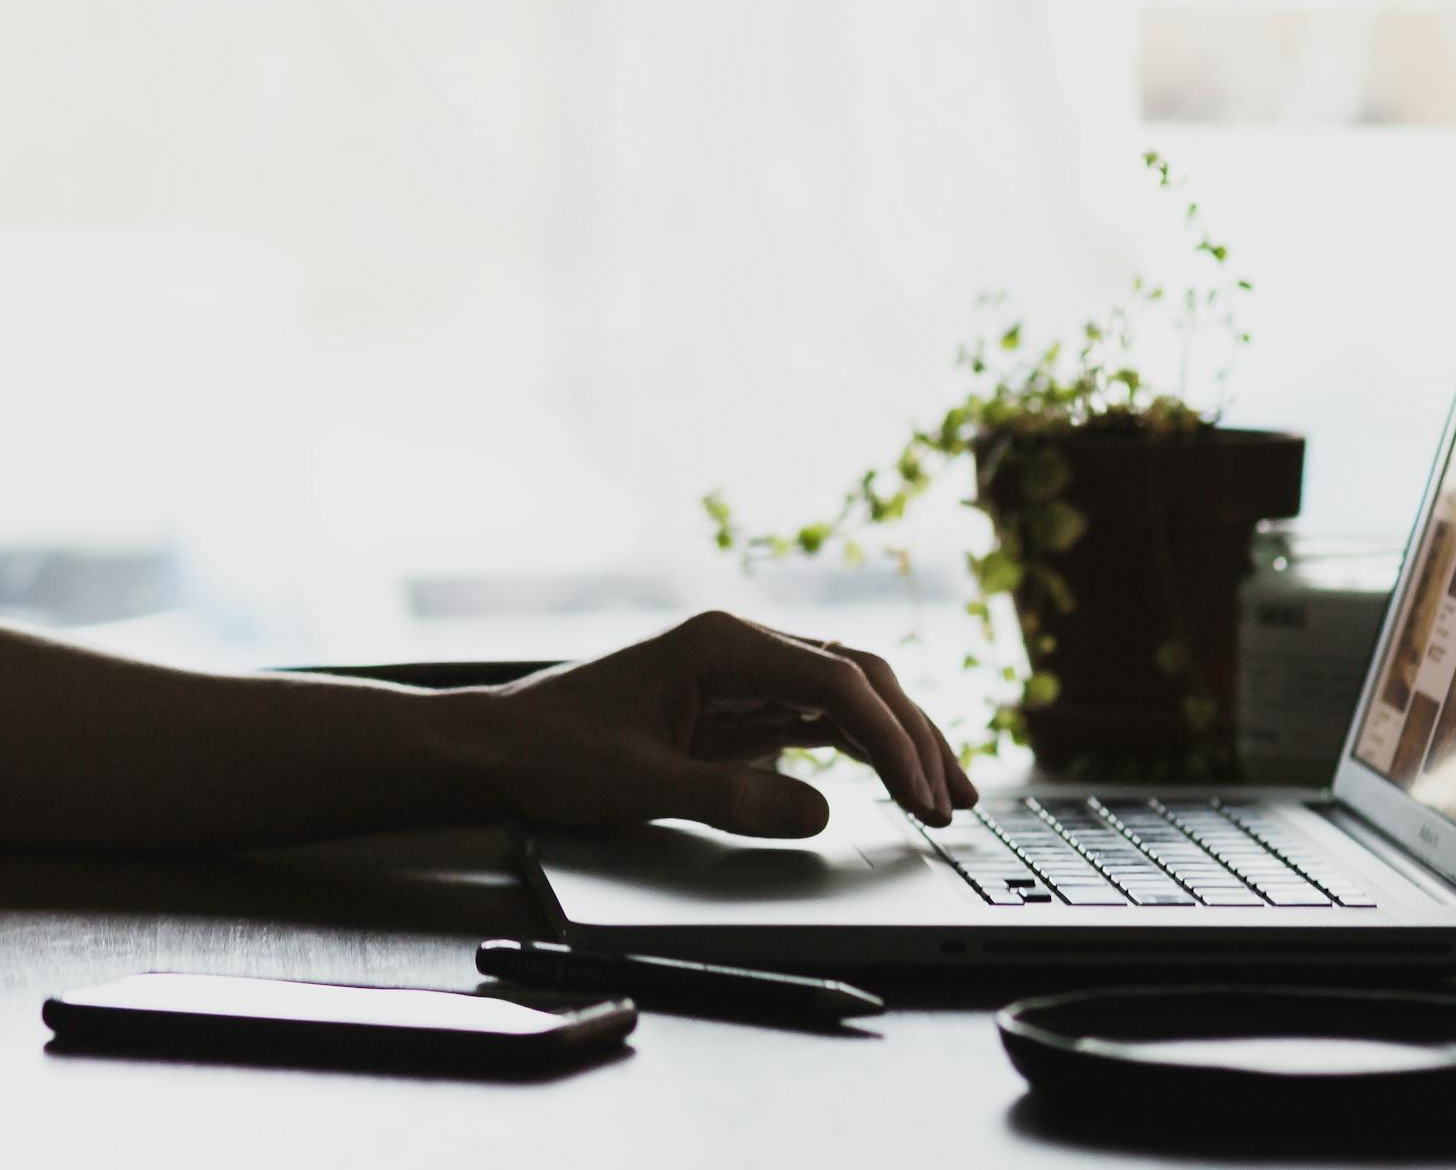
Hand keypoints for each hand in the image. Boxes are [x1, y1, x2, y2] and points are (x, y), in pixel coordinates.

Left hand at [474, 610, 975, 837]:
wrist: (500, 747)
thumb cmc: (556, 752)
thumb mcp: (641, 783)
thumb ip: (732, 796)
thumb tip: (821, 810)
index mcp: (720, 644)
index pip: (835, 679)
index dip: (890, 737)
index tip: (921, 792)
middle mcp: (740, 648)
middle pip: (857, 678)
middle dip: (913, 736)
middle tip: (955, 801)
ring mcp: (743, 677)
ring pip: (847, 697)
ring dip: (899, 741)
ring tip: (948, 796)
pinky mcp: (738, 709)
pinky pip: (818, 721)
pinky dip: (863, 751)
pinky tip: (897, 782)